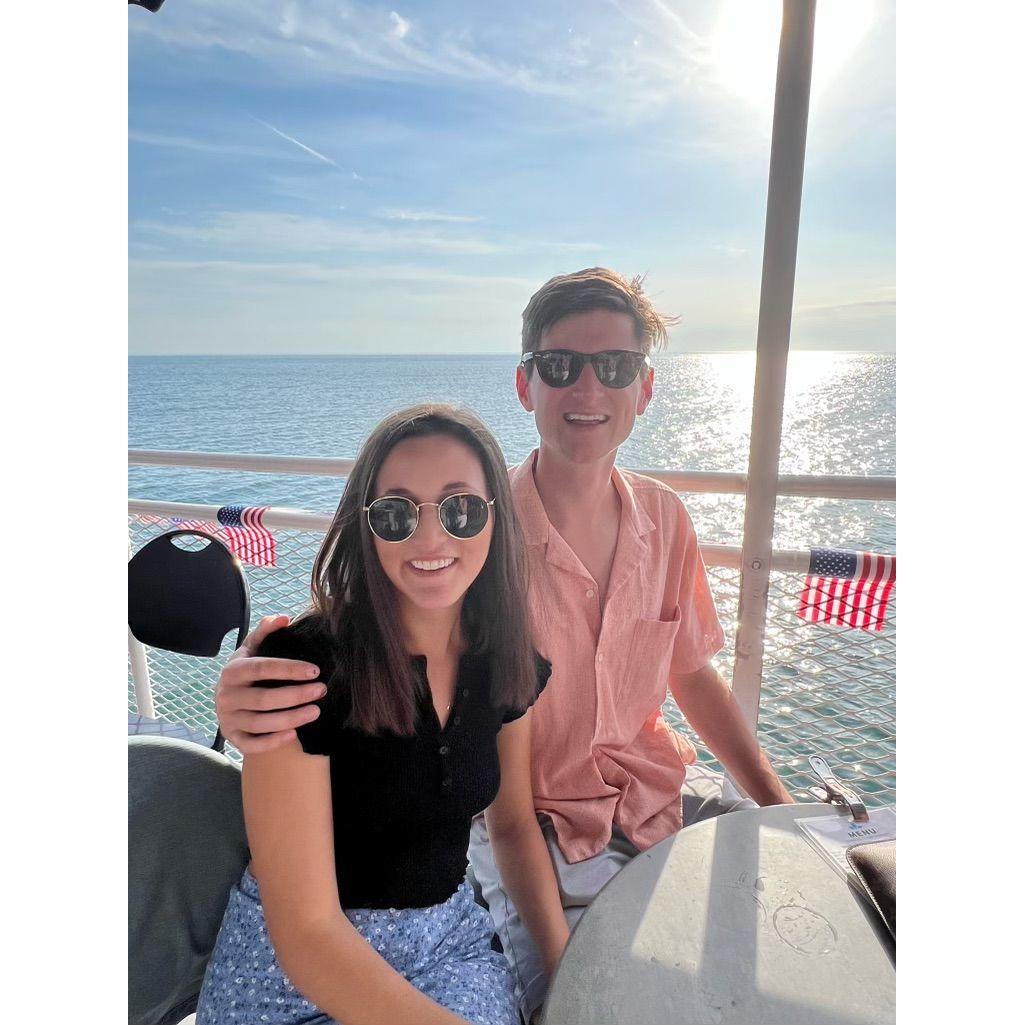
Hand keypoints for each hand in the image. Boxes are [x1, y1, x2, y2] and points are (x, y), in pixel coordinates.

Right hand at [215, 615, 325, 753]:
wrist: (227, 699)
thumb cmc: (247, 671)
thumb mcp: (252, 648)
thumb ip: (266, 632)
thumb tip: (284, 618)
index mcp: (233, 670)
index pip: (262, 668)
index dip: (290, 669)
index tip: (316, 670)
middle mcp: (226, 695)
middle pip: (264, 698)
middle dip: (296, 695)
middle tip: (322, 690)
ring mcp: (228, 718)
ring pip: (261, 723)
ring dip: (291, 718)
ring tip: (316, 711)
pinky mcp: (232, 737)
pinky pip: (252, 744)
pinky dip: (273, 741)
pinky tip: (294, 733)